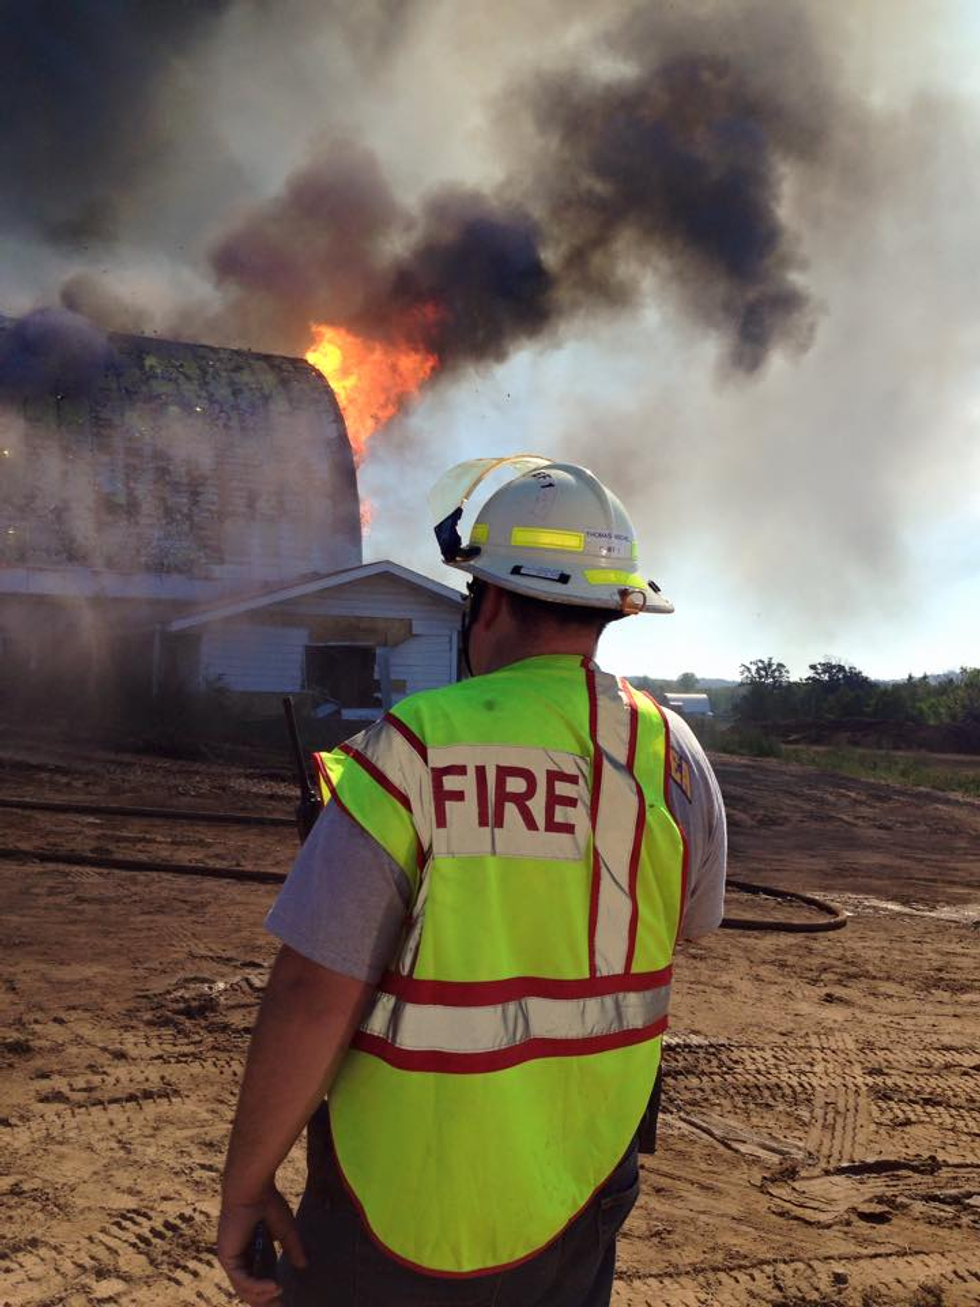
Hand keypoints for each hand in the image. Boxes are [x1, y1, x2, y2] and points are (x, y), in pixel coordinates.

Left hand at [216, 1185, 307, 1305]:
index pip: (258, 1278)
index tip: (285, 1299)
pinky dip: (258, 1287)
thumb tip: (303, 1266)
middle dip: (265, 1300)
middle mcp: (240, 1257)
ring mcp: (232, 1259)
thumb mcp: (286, 1231)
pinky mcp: (228, 1258)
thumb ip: (292, 1249)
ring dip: (262, 1295)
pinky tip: (274, 1286)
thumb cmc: (268, 1203)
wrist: (252, 1188)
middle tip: (281, 1306)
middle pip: (249, 1289)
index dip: (270, 1291)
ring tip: (280, 1295)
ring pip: (244, 1288)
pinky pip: (242, 1280)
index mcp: (252, 1250)